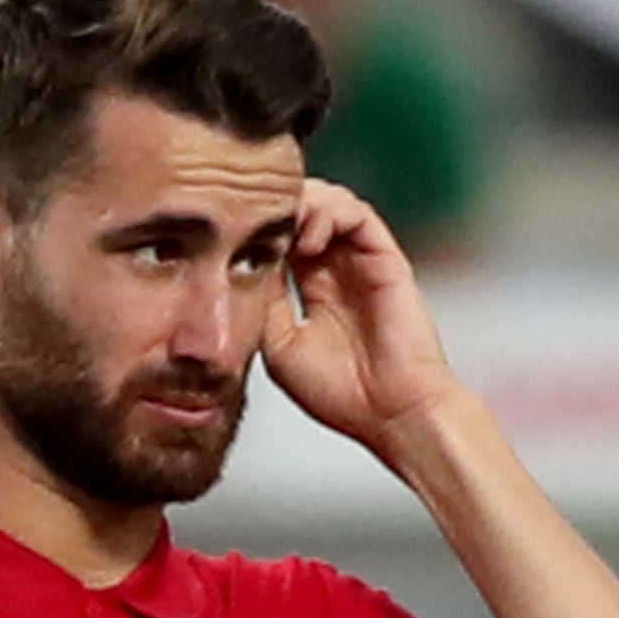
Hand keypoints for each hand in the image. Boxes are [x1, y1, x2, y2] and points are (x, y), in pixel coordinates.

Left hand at [261, 182, 460, 449]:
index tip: (227, 232)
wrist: (391, 414)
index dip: (256, 228)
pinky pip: (356, 213)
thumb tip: (241, 259)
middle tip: (248, 217)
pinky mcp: (385, 258)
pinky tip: (308, 238)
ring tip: (281, 228)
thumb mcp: (277, 344)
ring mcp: (361, 262)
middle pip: (303, 213)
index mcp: (313, 291)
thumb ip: (263, 298)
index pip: (282, 239)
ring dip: (300, 205)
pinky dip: (329, 212)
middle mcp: (337, 270)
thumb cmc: (342, 394)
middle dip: (275, 208)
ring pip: (328, 203)